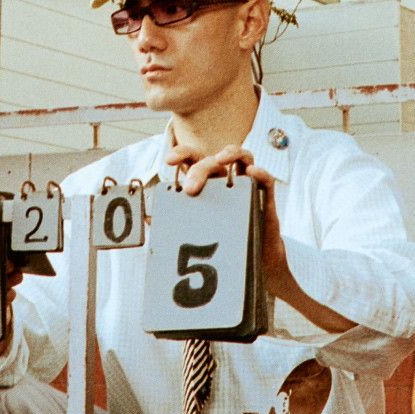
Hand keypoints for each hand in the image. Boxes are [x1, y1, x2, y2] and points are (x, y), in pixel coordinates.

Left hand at [167, 145, 285, 276]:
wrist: (255, 261)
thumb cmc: (225, 239)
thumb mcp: (198, 228)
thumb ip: (175, 220)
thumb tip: (149, 217)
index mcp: (209, 182)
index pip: (195, 159)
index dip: (182, 154)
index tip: (169, 160)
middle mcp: (227, 179)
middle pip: (213, 161)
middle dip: (199, 168)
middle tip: (190, 189)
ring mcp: (247, 185)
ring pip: (243, 157)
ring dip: (232, 153)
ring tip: (222, 159)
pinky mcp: (265, 198)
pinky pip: (265, 179)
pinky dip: (259, 172)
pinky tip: (250, 173)